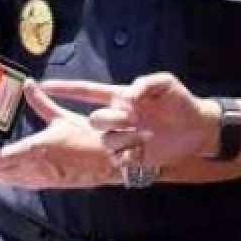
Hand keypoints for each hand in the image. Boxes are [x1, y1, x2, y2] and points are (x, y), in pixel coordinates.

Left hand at [0, 81, 119, 188]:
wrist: (110, 161)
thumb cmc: (89, 138)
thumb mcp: (63, 116)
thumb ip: (41, 102)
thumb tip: (28, 84)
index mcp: (36, 149)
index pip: (1, 158)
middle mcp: (36, 167)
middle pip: (1, 173)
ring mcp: (43, 179)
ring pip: (11, 181)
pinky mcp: (51, 184)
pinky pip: (24, 185)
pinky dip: (11, 180)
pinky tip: (9, 176)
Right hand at [42, 72, 217, 167]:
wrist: (198, 128)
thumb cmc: (181, 101)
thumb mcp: (166, 83)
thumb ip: (147, 83)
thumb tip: (131, 93)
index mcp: (120, 97)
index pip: (87, 92)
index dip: (65, 88)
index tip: (42, 85)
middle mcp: (117, 117)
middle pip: (95, 119)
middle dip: (111, 120)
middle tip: (134, 120)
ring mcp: (123, 137)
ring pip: (107, 140)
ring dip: (126, 138)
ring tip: (148, 136)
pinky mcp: (132, 155)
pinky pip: (119, 157)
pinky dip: (130, 155)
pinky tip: (144, 151)